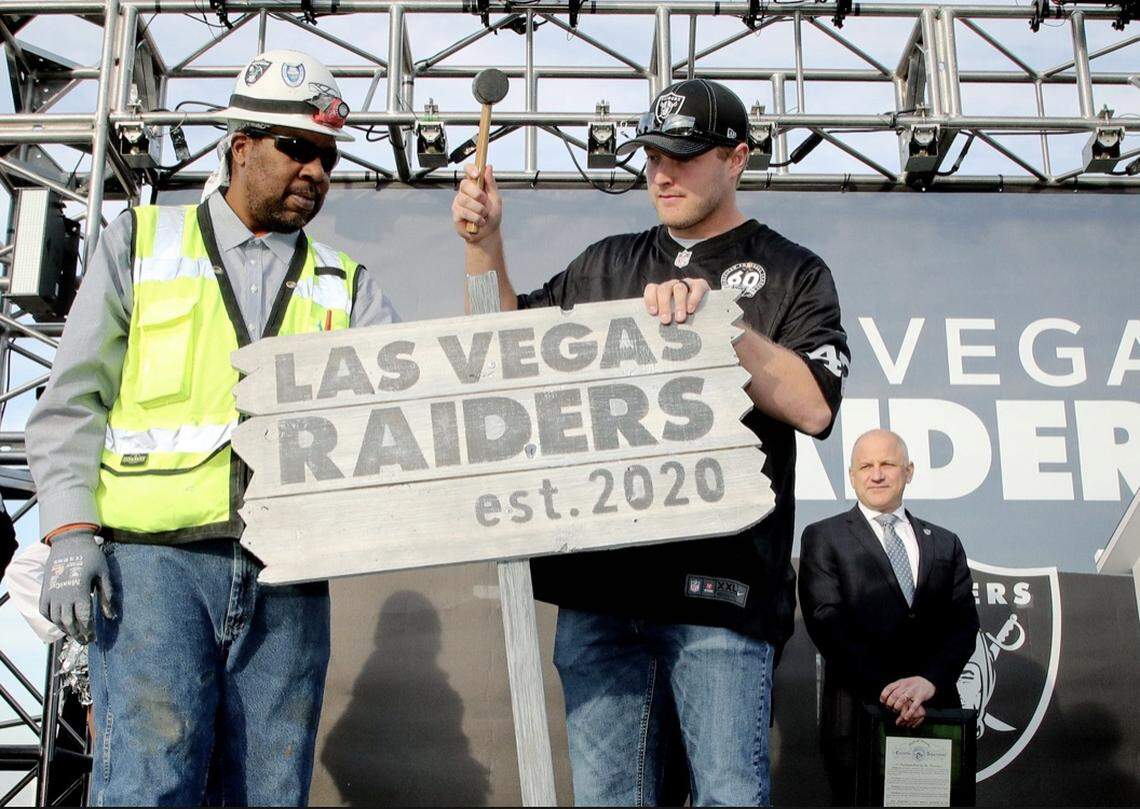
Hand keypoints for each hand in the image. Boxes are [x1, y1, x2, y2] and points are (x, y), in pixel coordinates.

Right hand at [38, 528, 114, 642]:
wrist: (69, 542)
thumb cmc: (90, 557)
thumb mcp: (103, 574)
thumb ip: (106, 596)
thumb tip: (111, 616)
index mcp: (80, 591)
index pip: (84, 619)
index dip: (89, 630)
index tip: (94, 637)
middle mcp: (63, 595)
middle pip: (69, 623)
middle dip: (78, 634)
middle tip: (85, 640)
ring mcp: (52, 594)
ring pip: (56, 619)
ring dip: (65, 629)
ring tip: (75, 634)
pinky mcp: (45, 591)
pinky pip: (45, 611)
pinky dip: (52, 620)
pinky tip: (61, 622)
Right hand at [451, 163, 501, 242]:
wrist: (488, 233)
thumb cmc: (491, 215)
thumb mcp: (495, 198)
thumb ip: (491, 183)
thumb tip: (488, 167)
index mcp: (474, 185)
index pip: (468, 170)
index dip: (471, 169)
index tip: (477, 174)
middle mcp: (464, 192)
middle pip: (465, 184)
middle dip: (478, 194)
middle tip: (484, 203)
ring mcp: (459, 202)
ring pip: (466, 200)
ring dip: (479, 209)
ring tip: (484, 215)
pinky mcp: (456, 214)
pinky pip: (464, 212)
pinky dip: (476, 218)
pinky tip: (479, 221)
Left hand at [642, 278, 710, 324]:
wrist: (708, 314)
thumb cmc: (684, 320)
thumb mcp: (672, 320)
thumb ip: (664, 322)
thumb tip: (655, 339)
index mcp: (661, 292)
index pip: (652, 289)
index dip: (650, 299)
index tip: (653, 312)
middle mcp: (672, 286)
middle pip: (664, 289)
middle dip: (664, 305)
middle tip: (666, 321)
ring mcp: (686, 284)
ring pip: (679, 289)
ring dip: (679, 304)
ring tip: (680, 319)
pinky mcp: (700, 285)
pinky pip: (697, 288)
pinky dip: (693, 299)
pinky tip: (691, 310)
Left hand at [881, 676, 935, 727]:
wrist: (927, 682)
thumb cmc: (912, 685)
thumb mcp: (902, 683)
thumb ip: (894, 689)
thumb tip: (883, 698)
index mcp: (900, 683)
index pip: (889, 688)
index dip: (884, 696)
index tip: (883, 702)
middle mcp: (905, 686)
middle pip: (894, 695)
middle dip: (890, 703)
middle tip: (890, 708)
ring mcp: (913, 691)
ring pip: (902, 699)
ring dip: (897, 707)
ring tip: (895, 711)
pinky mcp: (920, 696)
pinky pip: (914, 705)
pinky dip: (909, 712)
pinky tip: (906, 717)